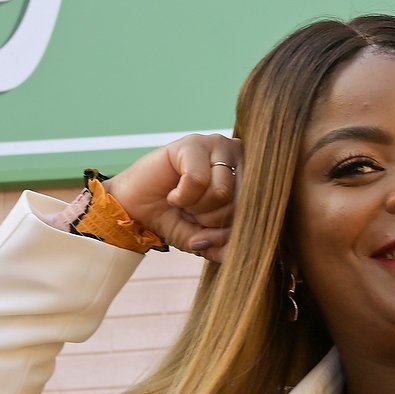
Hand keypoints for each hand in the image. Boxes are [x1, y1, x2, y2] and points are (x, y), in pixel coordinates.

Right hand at [106, 133, 238, 260]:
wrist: (136, 211)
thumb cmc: (176, 219)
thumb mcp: (205, 240)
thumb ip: (225, 245)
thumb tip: (236, 249)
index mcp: (251, 176)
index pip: (257, 210)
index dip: (230, 229)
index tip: (209, 228)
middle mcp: (239, 156)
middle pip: (241, 203)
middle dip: (213, 219)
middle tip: (193, 212)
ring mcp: (217, 145)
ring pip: (222, 192)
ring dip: (196, 208)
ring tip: (184, 201)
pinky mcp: (193, 143)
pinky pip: (197, 180)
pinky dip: (181, 197)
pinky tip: (173, 194)